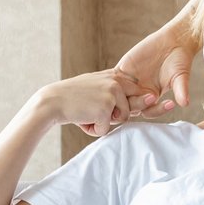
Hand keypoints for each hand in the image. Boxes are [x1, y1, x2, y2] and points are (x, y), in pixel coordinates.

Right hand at [33, 68, 173, 136]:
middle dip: (116, 115)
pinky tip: (83, 118)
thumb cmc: (75, 97)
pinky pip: (107, 129)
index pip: (136, 94)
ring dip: (104, 123)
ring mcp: (112, 94)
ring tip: (87, 112)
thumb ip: (118, 89)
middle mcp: (117, 82)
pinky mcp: (105, 108)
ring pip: (121, 120)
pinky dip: (94, 129)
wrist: (51, 102)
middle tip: (94, 109)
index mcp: (116, 75)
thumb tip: (152, 98)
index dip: (122, 105)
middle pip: (132, 108)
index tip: (103, 103)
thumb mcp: (97, 85)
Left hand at [115, 4, 197, 110]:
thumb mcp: (181, 76)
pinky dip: (108, 81)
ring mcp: (129, 82)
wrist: (173, 42)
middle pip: (131, 107)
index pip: (149, 111)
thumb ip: (181, 90)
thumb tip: (185, 103)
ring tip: (130, 89)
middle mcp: (140, 93)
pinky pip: (111, 79)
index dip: (155, 110)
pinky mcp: (122, 70)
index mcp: (153, 97)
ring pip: (118, 96)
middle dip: (137, 104)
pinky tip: (109, 81)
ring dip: (119, 96)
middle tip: (149, 96)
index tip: (168, 104)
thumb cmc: (180, 61)